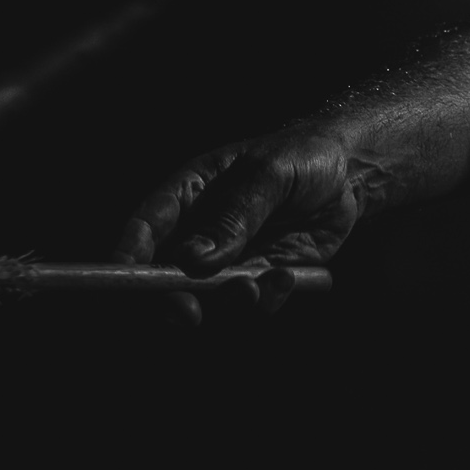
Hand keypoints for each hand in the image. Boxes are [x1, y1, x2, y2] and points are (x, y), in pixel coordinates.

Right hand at [115, 127, 363, 323]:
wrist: (347, 177)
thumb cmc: (299, 157)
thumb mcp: (268, 173)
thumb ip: (233, 215)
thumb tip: (193, 259)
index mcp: (187, 194)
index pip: (144, 226)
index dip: (126, 255)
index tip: (122, 278)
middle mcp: (198, 233)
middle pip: (163, 277)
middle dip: (170, 300)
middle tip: (191, 313)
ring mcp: (227, 262)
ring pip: (207, 302)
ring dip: (226, 306)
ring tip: (255, 289)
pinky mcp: (258, 281)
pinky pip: (251, 309)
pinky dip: (266, 303)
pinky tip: (288, 278)